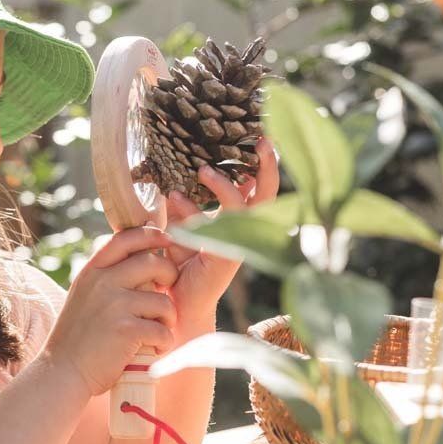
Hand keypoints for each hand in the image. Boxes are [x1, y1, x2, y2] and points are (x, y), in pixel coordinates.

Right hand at [44, 226, 179, 396]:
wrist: (62, 371)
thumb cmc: (78, 336)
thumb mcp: (84, 295)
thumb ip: (107, 276)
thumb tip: (142, 258)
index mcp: (92, 271)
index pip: (125, 238)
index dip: (151, 235)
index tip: (167, 239)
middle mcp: (103, 282)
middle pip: (152, 263)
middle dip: (169, 276)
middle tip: (167, 291)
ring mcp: (115, 305)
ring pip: (163, 300)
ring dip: (167, 318)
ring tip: (157, 329)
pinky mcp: (127, 330)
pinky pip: (162, 329)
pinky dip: (163, 341)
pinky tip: (153, 348)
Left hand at [157, 137, 279, 329]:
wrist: (176, 307)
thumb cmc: (179, 269)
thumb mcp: (180, 231)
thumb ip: (182, 209)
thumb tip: (173, 187)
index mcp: (238, 223)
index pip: (258, 189)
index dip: (264, 165)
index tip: (260, 137)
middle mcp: (243, 233)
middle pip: (267, 197)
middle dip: (269, 168)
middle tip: (262, 140)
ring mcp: (237, 246)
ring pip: (244, 210)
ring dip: (225, 186)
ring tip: (204, 170)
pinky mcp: (223, 259)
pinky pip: (213, 229)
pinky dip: (193, 211)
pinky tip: (175, 197)